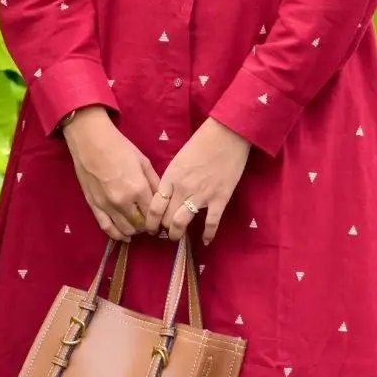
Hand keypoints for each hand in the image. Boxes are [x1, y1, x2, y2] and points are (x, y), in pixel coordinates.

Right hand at [64, 108, 160, 240]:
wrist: (91, 141)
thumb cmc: (119, 147)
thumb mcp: (143, 162)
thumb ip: (154, 182)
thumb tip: (163, 199)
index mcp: (138, 188)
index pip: (153, 214)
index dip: (159, 218)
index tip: (161, 218)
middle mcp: (123, 201)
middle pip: (140, 224)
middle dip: (147, 226)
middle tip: (150, 222)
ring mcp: (107, 205)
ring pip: (125, 229)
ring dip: (134, 230)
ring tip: (138, 226)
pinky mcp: (94, 206)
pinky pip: (106, 227)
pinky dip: (117, 235)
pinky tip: (124, 237)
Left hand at [142, 117, 251, 245]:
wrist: (227, 135)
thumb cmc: (201, 143)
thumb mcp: (179, 160)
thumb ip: (171, 179)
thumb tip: (166, 196)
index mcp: (171, 177)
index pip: (154, 206)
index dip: (150, 222)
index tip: (151, 228)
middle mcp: (182, 189)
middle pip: (165, 218)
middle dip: (162, 230)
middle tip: (164, 234)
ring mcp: (201, 195)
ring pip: (182, 223)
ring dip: (177, 234)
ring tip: (177, 237)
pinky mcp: (220, 198)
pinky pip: (211, 223)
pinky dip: (207, 234)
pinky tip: (205, 241)